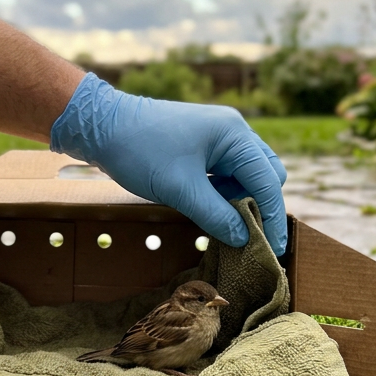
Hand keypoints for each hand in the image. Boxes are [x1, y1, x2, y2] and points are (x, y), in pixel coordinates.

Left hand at [50, 74, 288, 255]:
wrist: (100, 126)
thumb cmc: (140, 151)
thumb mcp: (180, 190)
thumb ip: (216, 217)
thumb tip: (245, 240)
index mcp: (234, 135)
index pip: (268, 181)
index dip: (273, 218)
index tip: (274, 249)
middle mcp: (233, 132)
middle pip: (264, 175)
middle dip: (260, 206)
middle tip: (247, 238)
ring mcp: (217, 138)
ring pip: (245, 176)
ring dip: (240, 203)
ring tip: (228, 230)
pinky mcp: (202, 146)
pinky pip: (225, 174)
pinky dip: (224, 195)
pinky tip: (213, 214)